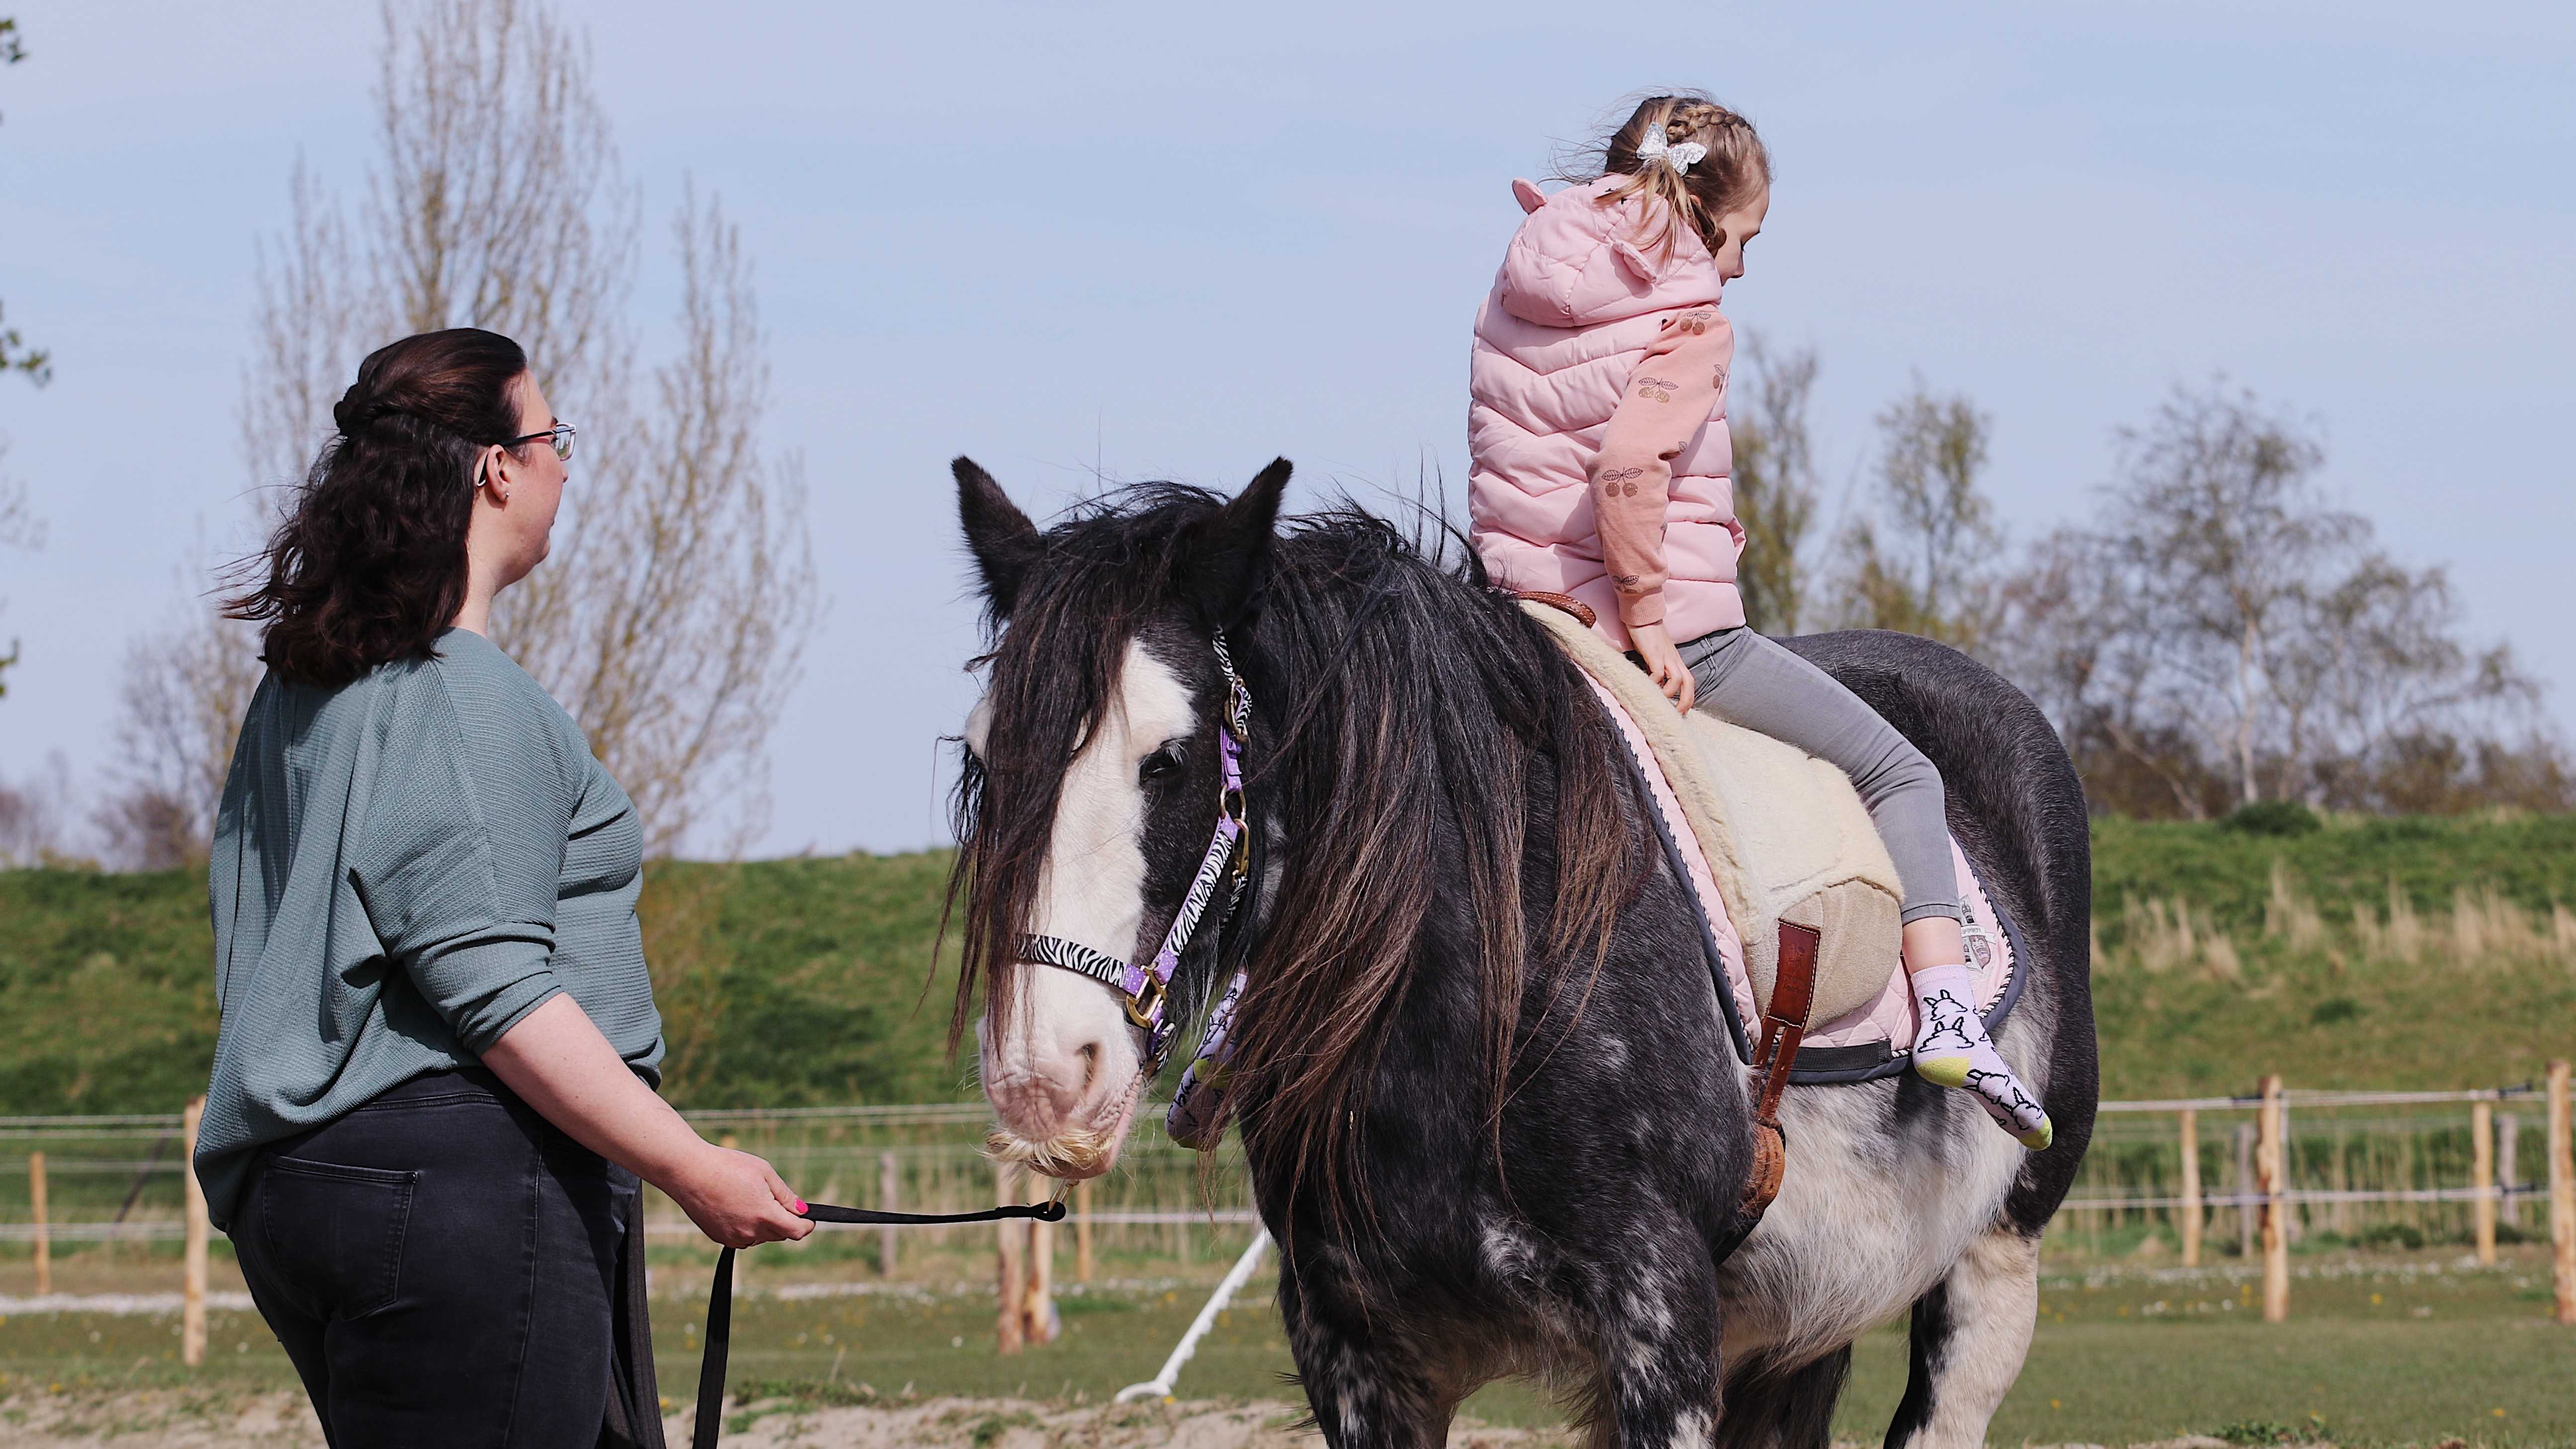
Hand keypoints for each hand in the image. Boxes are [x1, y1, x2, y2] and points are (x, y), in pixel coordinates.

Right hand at [659, 1143, 813, 1249]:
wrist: (689, 1171)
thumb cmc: (727, 1166)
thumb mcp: (764, 1172)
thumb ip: (786, 1195)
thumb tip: (802, 1210)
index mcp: (765, 1215)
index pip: (796, 1231)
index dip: (807, 1225)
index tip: (809, 1219)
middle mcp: (750, 1232)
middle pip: (779, 1234)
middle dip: (785, 1221)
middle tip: (775, 1199)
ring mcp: (733, 1237)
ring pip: (760, 1237)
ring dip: (764, 1224)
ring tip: (751, 1198)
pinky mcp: (719, 1238)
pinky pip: (743, 1237)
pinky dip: (747, 1226)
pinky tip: (737, 1206)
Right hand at [1630, 622, 1696, 712]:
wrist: (1642, 611)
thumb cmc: (1646, 631)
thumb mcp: (1654, 651)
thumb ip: (1655, 664)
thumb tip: (1652, 681)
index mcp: (1674, 659)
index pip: (1688, 680)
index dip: (1687, 696)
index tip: (1680, 710)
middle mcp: (1673, 658)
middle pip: (1689, 682)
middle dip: (1687, 700)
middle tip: (1678, 714)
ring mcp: (1665, 655)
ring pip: (1679, 679)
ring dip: (1671, 693)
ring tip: (1661, 701)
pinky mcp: (1654, 652)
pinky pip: (1659, 671)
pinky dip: (1655, 681)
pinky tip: (1648, 685)